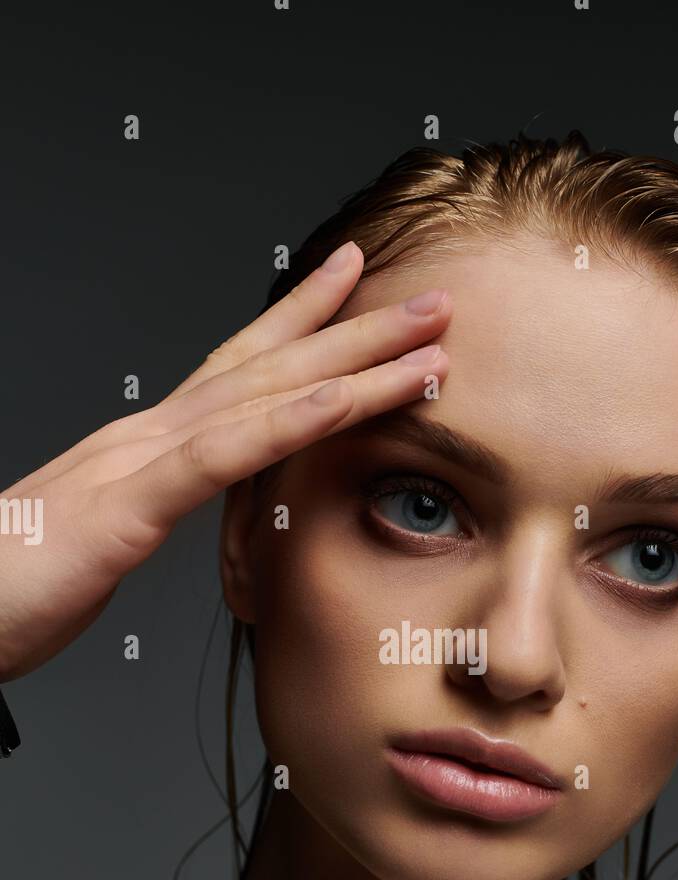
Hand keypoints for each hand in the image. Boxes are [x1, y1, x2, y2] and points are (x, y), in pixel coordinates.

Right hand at [0, 242, 450, 680]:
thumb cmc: (7, 588)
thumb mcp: (97, 543)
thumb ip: (142, 512)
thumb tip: (176, 503)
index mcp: (142, 448)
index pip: (237, 373)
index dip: (302, 327)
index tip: (358, 289)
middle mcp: (144, 436)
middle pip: (267, 367)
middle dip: (354, 328)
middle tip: (430, 298)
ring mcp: (134, 464)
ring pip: (262, 397)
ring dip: (351, 362)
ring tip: (425, 335)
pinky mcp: (122, 508)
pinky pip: (218, 457)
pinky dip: (287, 423)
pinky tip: (343, 399)